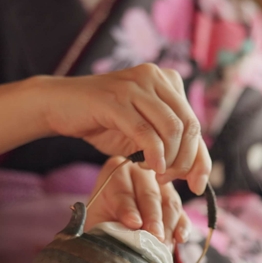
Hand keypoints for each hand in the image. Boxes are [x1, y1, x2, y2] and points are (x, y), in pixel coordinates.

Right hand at [37, 64, 211, 194]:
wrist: (60, 106)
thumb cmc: (103, 122)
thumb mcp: (142, 133)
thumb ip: (169, 144)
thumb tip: (199, 171)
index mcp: (168, 81)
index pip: (195, 124)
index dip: (201, 159)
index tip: (198, 185)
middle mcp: (156, 77)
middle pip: (189, 126)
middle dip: (185, 161)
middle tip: (169, 180)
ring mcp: (136, 85)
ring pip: (172, 129)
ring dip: (169, 159)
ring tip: (156, 174)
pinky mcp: (117, 99)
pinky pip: (146, 131)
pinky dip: (153, 154)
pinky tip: (149, 167)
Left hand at [84, 156, 191, 244]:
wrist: (111, 231)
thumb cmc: (102, 225)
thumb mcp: (98, 221)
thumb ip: (106, 223)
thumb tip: (128, 230)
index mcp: (116, 171)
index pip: (123, 190)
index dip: (128, 208)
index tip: (133, 223)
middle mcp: (142, 173)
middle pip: (150, 195)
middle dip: (153, 218)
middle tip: (154, 236)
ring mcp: (162, 186)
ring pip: (170, 204)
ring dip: (168, 227)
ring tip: (163, 245)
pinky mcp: (175, 203)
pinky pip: (182, 214)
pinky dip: (182, 227)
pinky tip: (180, 238)